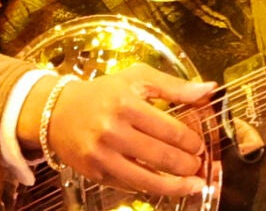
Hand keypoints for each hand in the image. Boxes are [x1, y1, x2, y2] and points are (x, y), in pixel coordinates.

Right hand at [42, 64, 214, 197]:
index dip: (190, 141)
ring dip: (176, 186)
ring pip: (148, 179)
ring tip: (192, 184)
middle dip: (187, 165)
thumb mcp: (137, 78)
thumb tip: (209, 90)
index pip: (170, 129)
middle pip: (161, 156)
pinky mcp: (94, 173)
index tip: (199, 145)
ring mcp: (102, 155)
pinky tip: (164, 185)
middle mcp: (112, 131)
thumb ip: (174, 86)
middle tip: (197, 165)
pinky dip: (150, 187)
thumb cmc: (103, 93)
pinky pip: (129, 185)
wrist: (57, 112)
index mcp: (126, 104)